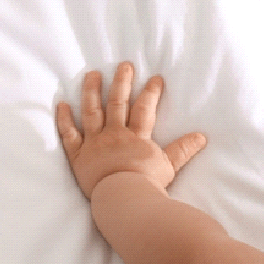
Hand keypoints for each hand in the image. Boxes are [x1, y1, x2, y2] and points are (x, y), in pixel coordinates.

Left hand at [56, 62, 206, 198]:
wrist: (124, 198)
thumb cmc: (148, 184)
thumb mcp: (169, 166)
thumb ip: (183, 150)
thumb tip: (202, 137)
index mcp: (136, 137)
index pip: (144, 108)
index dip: (151, 92)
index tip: (155, 78)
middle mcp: (114, 134)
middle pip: (117, 102)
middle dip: (122, 82)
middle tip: (124, 65)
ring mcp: (95, 143)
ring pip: (91, 111)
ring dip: (91, 91)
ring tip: (93, 74)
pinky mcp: (79, 155)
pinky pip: (69, 134)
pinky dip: (64, 119)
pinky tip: (62, 104)